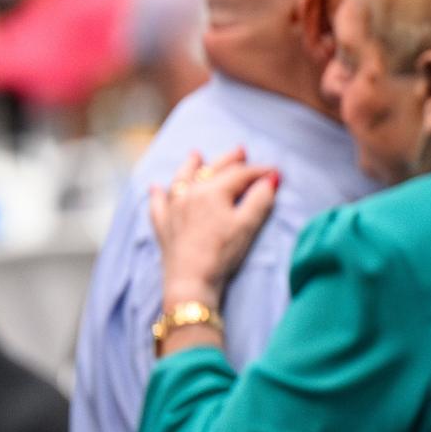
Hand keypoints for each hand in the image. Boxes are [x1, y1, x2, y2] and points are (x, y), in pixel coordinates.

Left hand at [148, 148, 279, 304]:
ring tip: (196, 154)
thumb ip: (260, 200)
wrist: (191, 280)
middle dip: (229, 160)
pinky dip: (158, 194)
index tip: (274, 170)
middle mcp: (190, 193)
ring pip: (182, 179)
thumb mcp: (247, 226)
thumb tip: (271, 179)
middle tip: (240, 151)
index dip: (259, 171)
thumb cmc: (222, 254)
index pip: (240, 175)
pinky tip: (156, 187)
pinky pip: (158, 203)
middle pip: (212, 170)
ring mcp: (173, 208)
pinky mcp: (163, 225)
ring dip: (190, 165)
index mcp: (213, 192)